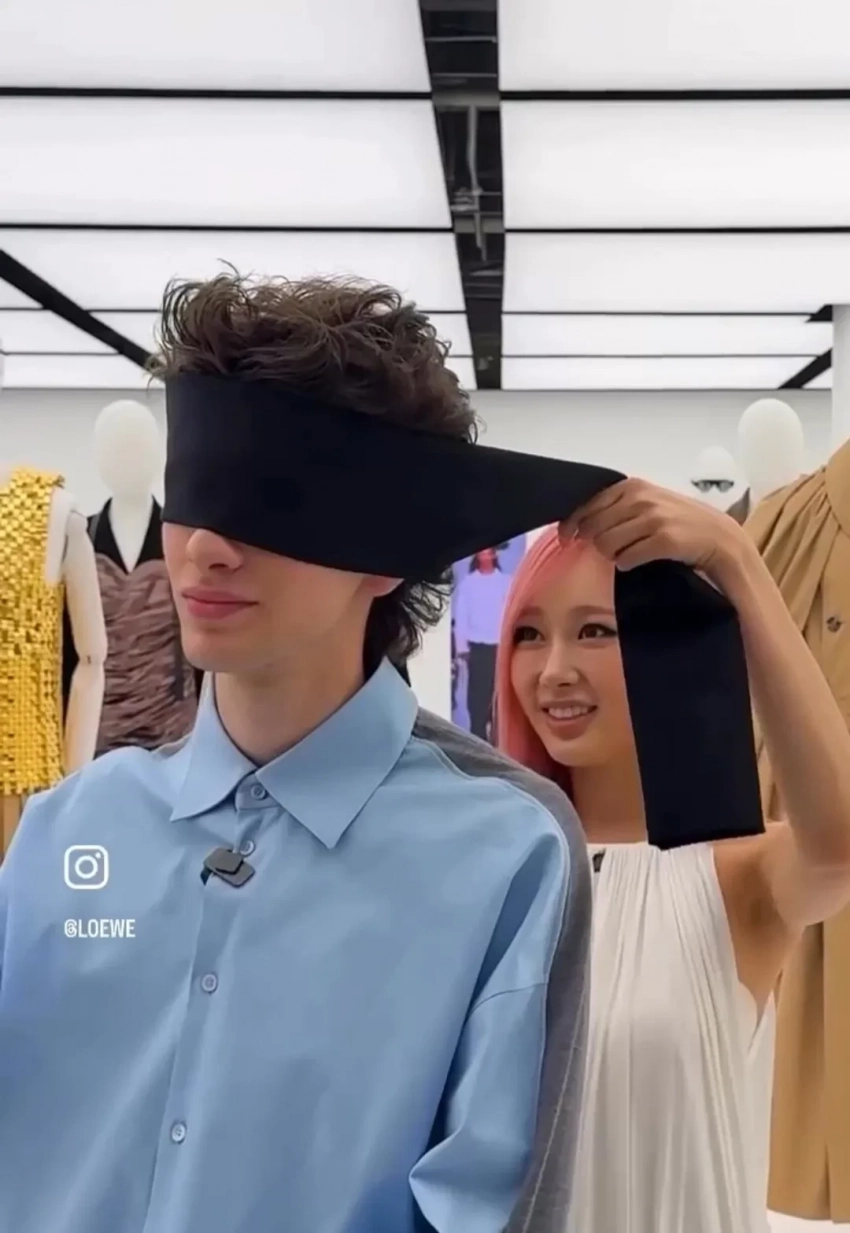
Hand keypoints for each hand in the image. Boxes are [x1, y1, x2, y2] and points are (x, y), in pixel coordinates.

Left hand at [560, 478, 748, 581]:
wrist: (719, 538)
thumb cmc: (679, 521)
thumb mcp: (648, 503)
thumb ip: (617, 507)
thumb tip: (577, 525)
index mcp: (631, 486)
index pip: (587, 504)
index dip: (572, 523)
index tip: (566, 537)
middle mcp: (640, 499)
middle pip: (593, 528)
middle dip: (594, 542)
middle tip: (607, 548)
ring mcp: (652, 518)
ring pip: (606, 545)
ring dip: (613, 554)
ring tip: (630, 553)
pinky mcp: (663, 540)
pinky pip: (626, 559)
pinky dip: (628, 564)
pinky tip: (639, 561)